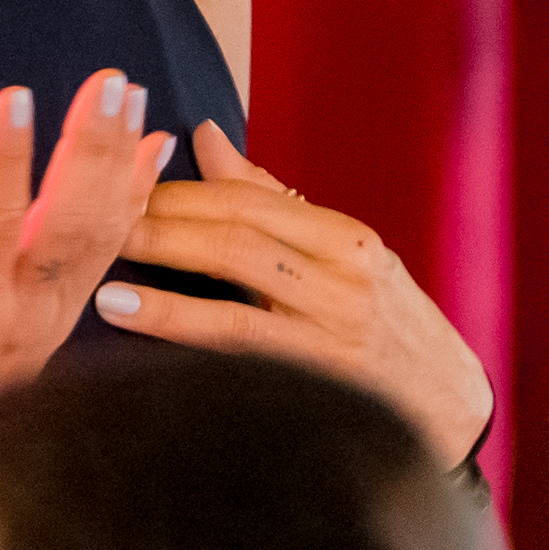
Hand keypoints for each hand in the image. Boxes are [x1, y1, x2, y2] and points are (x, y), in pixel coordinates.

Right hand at [0, 72, 168, 481]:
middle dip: (93, 147)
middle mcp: (22, 316)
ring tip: (132, 93)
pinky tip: (155, 148)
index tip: (16, 96)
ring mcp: (52, 321)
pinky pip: (112, 251)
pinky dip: (135, 197)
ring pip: (102, 232)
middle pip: (72, 221)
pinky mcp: (64, 320)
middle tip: (108, 80)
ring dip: (120, 161)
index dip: (4, 159)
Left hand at [95, 122, 496, 464]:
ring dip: (161, 267)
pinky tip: (129, 313)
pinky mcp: (316, 382)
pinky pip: (235, 344)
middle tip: (98, 215)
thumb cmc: (388, 331)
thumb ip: (272, 202)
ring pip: (234, 283)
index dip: (182, 188)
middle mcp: (345, 279)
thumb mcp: (345, 261)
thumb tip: (205, 136)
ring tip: (103, 263)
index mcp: (349, 240)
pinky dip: (176, 324)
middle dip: (161, 220)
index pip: (253, 198)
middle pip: (238, 232)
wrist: (450, 413)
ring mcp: (332, 331)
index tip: (125, 184)